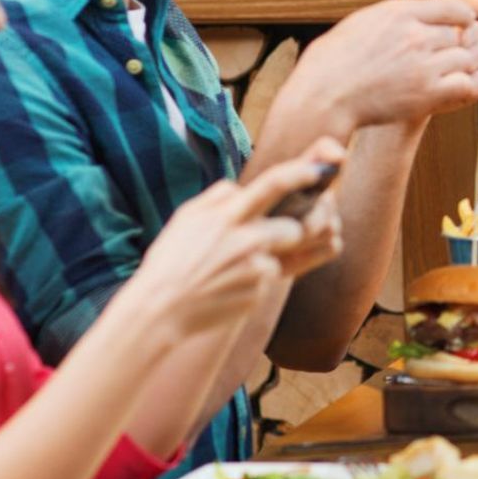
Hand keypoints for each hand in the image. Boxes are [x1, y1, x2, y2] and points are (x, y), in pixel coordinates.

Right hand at [131, 139, 347, 335]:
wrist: (160, 308)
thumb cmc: (171, 260)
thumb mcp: (187, 216)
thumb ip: (218, 196)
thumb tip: (241, 188)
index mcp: (228, 216)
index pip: (272, 184)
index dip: (299, 173)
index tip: (317, 170)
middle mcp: (246, 240)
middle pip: (294, 228)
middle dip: (290, 232)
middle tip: (264, 241)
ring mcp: (254, 269)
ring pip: (281, 256)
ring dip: (267, 260)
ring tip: (233, 269)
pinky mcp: (257, 295)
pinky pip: (267, 282)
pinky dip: (253, 284)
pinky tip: (227, 288)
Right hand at [291, 0, 477, 130]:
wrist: (325, 93)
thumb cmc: (340, 57)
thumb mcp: (368, 19)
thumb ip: (402, 13)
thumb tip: (433, 12)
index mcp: (400, 11)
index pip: (456, 6)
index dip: (474, 11)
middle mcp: (415, 35)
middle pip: (465, 32)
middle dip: (470, 39)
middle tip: (469, 46)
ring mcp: (422, 66)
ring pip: (470, 57)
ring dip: (473, 61)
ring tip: (467, 65)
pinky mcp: (426, 95)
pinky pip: (467, 84)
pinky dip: (471, 83)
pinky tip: (463, 84)